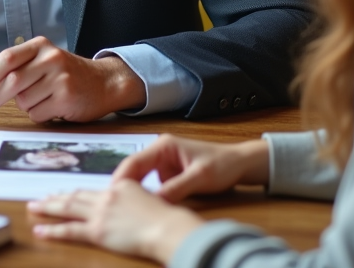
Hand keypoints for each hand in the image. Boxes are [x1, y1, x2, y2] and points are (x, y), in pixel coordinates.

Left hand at [0, 37, 146, 121]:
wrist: (104, 83)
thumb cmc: (66, 73)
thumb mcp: (39, 60)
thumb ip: (10, 61)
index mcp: (40, 46)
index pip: (7, 58)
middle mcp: (51, 58)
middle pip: (12, 81)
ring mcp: (61, 77)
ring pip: (24, 100)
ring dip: (24, 105)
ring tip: (40, 99)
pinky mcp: (67, 97)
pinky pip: (37, 113)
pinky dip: (37, 114)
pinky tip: (51, 107)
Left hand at [28, 181, 202, 263]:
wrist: (167, 228)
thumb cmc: (166, 218)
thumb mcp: (150, 200)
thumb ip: (135, 199)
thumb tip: (128, 206)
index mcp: (121, 186)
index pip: (94, 190)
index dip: (78, 192)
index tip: (66, 193)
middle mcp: (107, 196)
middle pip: (76, 196)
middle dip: (57, 197)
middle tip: (42, 198)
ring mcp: (100, 213)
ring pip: (67, 208)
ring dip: (48, 207)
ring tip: (34, 207)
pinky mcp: (97, 231)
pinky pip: (69, 230)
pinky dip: (52, 230)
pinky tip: (41, 229)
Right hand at [112, 134, 269, 202]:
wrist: (241, 165)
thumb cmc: (223, 164)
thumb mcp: (199, 178)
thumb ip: (176, 189)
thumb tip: (153, 202)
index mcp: (164, 145)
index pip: (134, 161)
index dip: (121, 179)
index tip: (113, 195)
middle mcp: (160, 152)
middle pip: (134, 170)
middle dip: (126, 186)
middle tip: (117, 204)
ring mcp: (164, 164)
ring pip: (142, 179)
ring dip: (138, 192)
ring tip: (131, 207)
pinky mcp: (170, 174)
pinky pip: (153, 185)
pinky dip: (150, 195)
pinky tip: (148, 206)